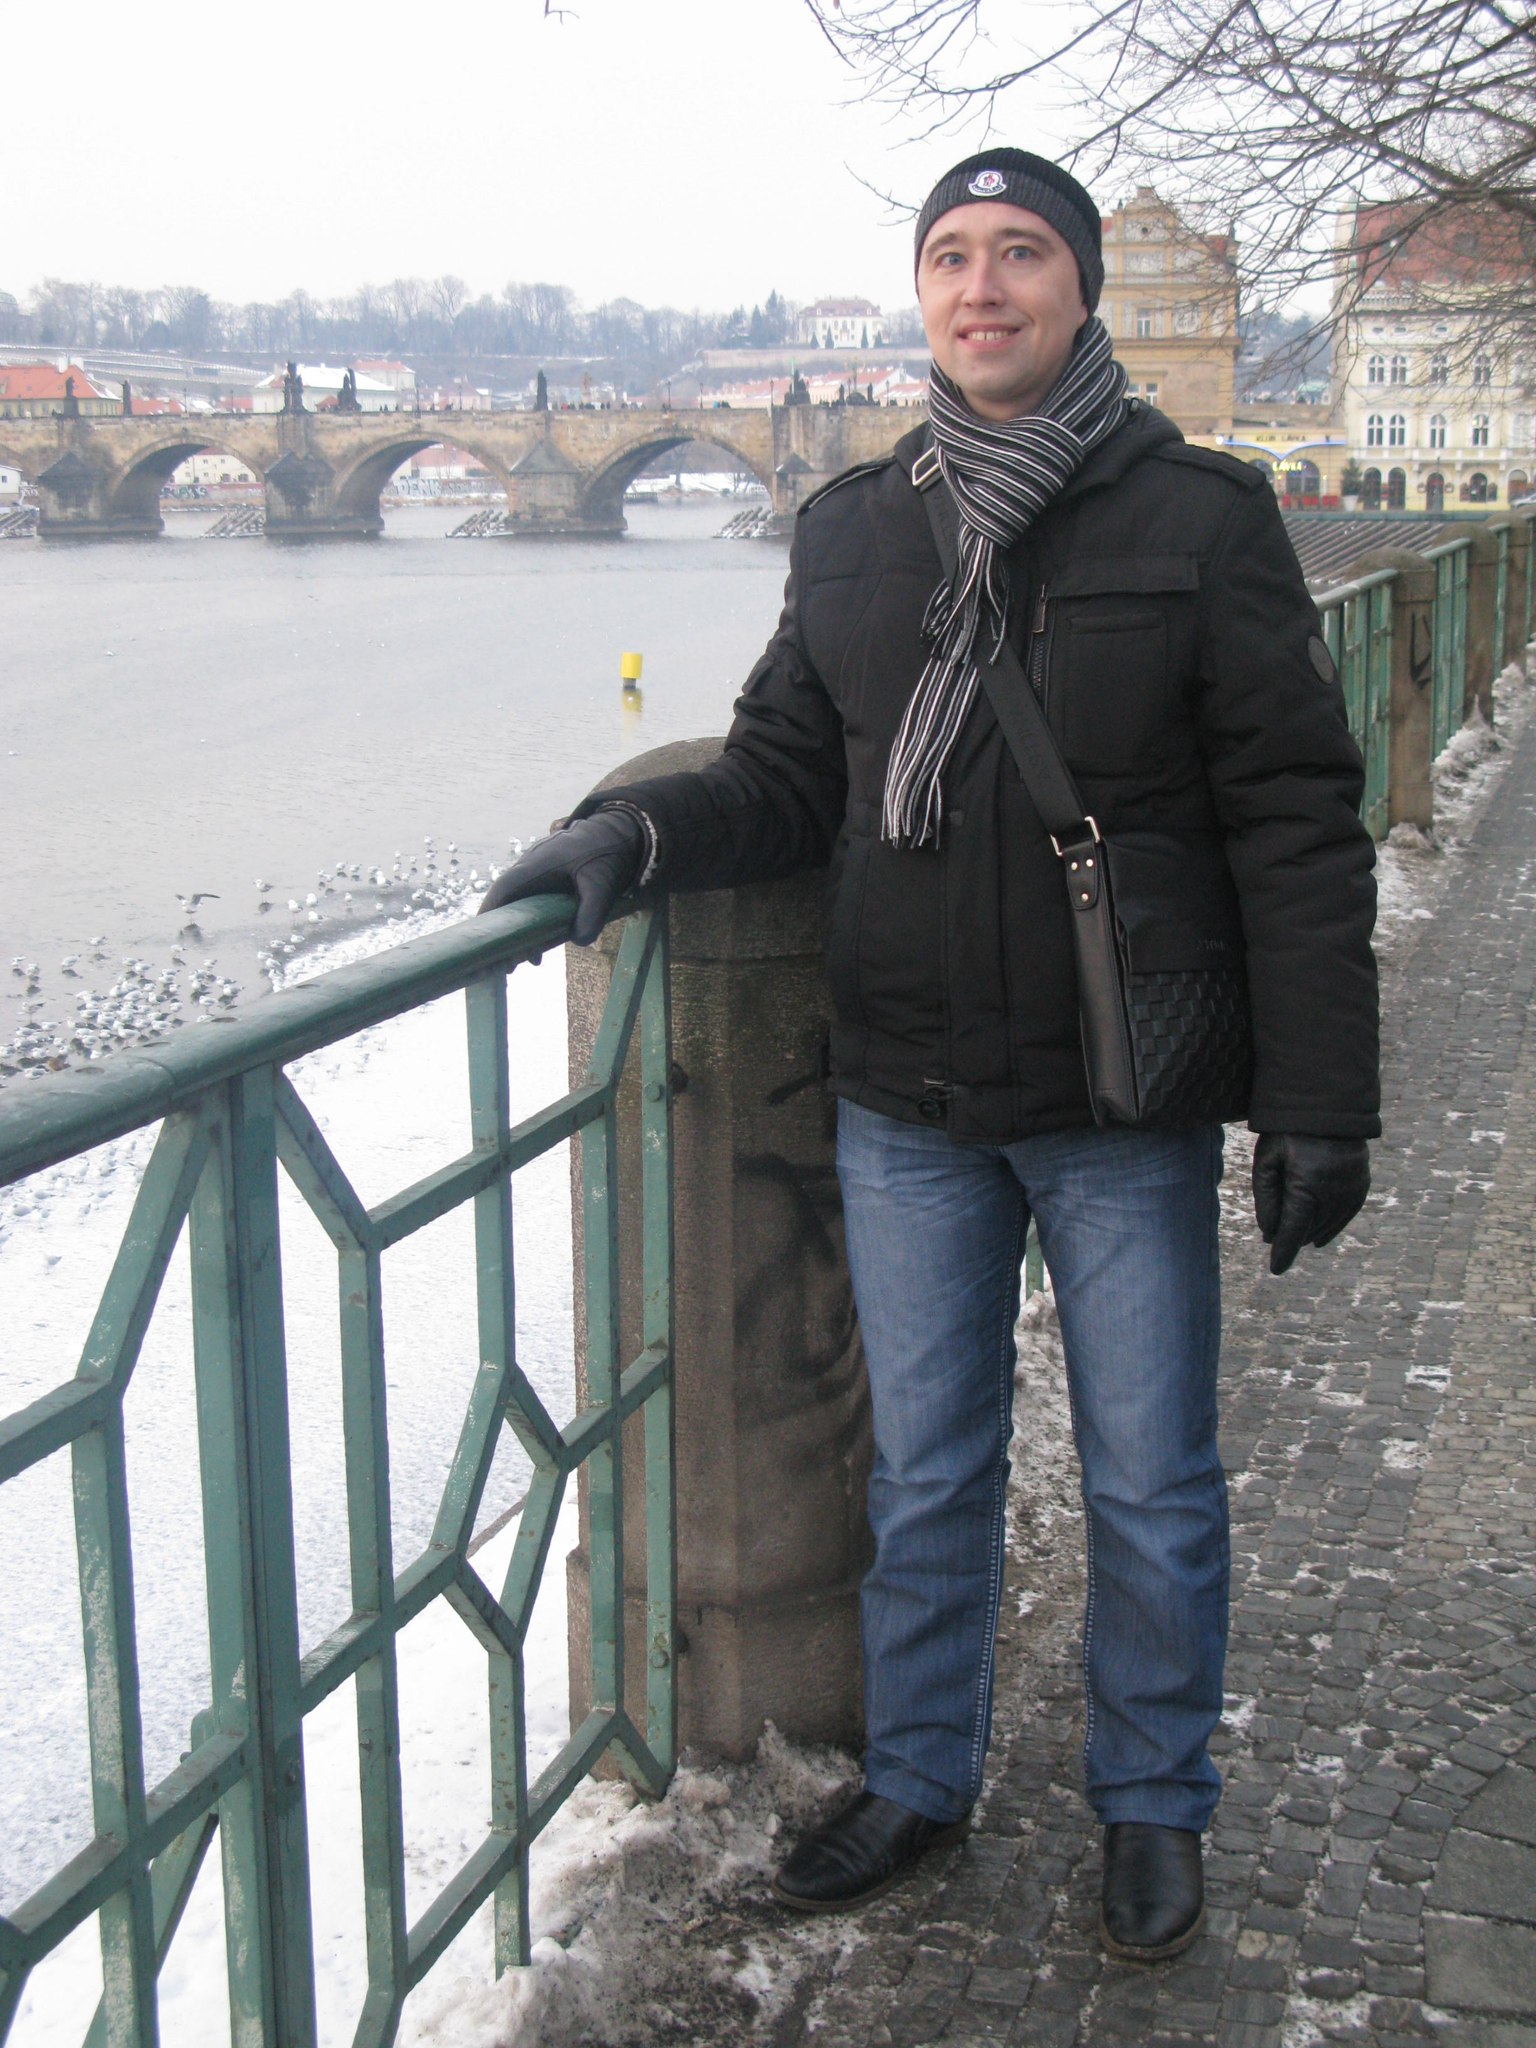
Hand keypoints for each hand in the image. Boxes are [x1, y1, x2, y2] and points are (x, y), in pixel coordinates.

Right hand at [478, 809, 645, 945]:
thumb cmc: (608, 853)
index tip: (483, 939)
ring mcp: (538, 872)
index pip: (505, 890)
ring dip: (520, 931)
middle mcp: (531, 867)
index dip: (491, 914)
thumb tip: (579, 941)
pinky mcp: (549, 878)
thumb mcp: (604, 884)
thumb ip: (593, 912)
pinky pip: (533, 903)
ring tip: (527, 960)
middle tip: (506, 965)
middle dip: (504, 932)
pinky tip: (541, 948)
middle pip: (507, 901)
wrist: (621, 831)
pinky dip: (532, 924)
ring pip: (520, 904)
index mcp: (538, 865)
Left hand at [1252, 1133, 1370, 1275]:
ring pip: (1328, 1225)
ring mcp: (1351, 1189)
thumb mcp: (1266, 1160)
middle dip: (1291, 1238)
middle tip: (1274, 1242)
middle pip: (1309, 1228)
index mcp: (1307, 1185)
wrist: (1327, 1105)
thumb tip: (1269, 1233)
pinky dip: (1331, 1227)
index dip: (1283, 1251)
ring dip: (1310, 1234)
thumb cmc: (1288, 1132)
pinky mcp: (1362, 1184)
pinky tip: (1319, 1237)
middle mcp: (1334, 1192)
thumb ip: (1266, 1198)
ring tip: (1293, 1238)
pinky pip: (1346, 1215)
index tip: (1276, 1269)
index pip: (1293, 1229)